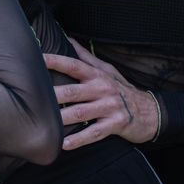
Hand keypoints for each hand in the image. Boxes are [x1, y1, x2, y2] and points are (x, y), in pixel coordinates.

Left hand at [43, 38, 159, 149]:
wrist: (150, 111)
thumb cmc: (122, 89)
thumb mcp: (107, 70)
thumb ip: (86, 57)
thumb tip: (68, 39)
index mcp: (97, 75)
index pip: (73, 65)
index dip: (55, 61)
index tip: (37, 58)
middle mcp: (102, 88)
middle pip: (73, 91)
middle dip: (53, 94)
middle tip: (33, 97)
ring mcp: (109, 107)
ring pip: (80, 112)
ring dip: (61, 118)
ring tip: (44, 122)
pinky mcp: (115, 124)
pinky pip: (94, 132)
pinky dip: (79, 139)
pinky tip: (64, 143)